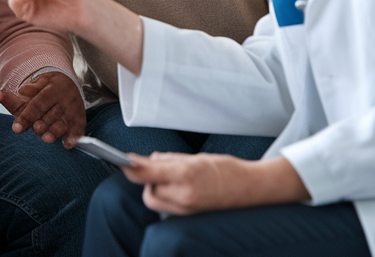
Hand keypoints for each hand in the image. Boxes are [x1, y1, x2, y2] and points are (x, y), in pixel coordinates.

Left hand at [0, 71, 85, 147]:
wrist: (66, 84)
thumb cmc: (42, 92)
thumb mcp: (28, 92)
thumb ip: (13, 97)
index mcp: (51, 88)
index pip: (37, 104)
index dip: (27, 116)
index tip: (16, 128)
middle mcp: (63, 99)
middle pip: (50, 114)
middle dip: (42, 124)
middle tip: (36, 129)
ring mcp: (72, 110)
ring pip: (63, 122)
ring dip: (55, 131)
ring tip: (46, 138)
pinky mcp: (80, 120)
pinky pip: (78, 129)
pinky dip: (74, 137)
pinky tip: (67, 145)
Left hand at [122, 153, 308, 215]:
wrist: (251, 188)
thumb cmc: (226, 169)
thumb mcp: (194, 158)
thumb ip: (167, 160)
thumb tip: (146, 160)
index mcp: (186, 174)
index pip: (148, 172)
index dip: (132, 167)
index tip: (123, 161)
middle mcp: (184, 195)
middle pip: (148, 192)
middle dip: (148, 180)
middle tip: (160, 168)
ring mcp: (187, 209)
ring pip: (155, 201)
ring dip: (157, 189)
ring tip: (175, 178)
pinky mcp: (190, 216)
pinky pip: (167, 207)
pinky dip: (166, 197)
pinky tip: (180, 188)